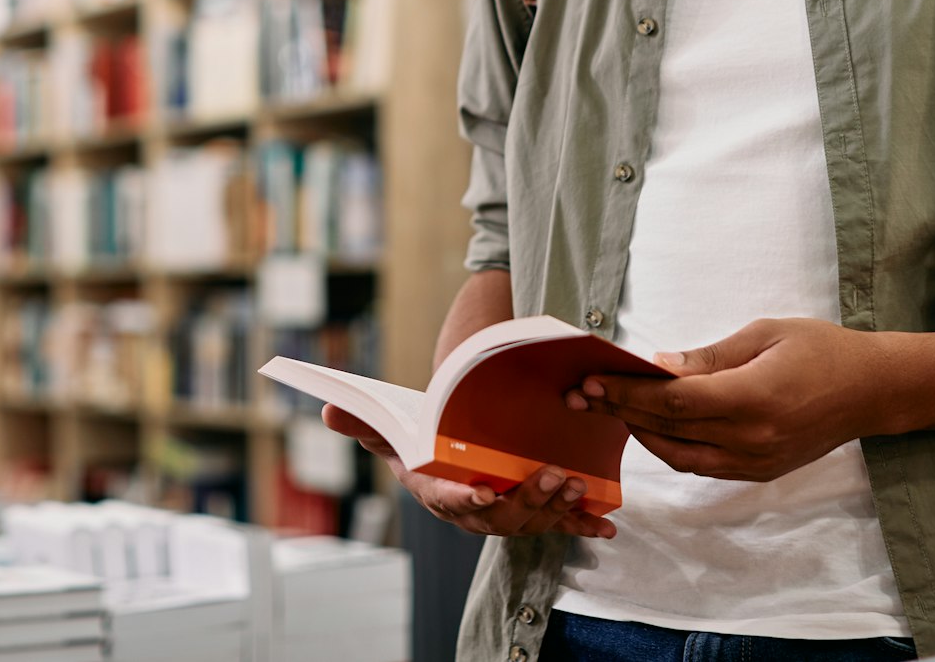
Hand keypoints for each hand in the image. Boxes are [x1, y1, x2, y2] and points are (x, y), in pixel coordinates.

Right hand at [319, 405, 615, 538]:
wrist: (454, 457)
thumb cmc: (425, 446)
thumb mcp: (394, 433)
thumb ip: (365, 423)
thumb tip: (327, 407)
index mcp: (440, 494)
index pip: (450, 501)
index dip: (464, 500)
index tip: (479, 493)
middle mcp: (475, 512)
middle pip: (500, 515)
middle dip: (527, 498)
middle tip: (552, 474)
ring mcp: (507, 514)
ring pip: (533, 519)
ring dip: (557, 507)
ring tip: (576, 483)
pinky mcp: (535, 512)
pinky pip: (560, 524)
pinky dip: (584, 526)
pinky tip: (607, 526)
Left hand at [565, 318, 889, 482]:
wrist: (872, 390)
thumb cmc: (821, 350)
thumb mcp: (763, 335)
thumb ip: (708, 358)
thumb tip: (658, 366)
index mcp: (753, 398)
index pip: (674, 401)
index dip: (628, 392)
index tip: (593, 380)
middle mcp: (752, 439)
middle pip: (670, 429)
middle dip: (620, 410)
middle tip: (581, 394)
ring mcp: (756, 462)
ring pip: (679, 456)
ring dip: (640, 433)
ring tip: (609, 408)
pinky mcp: (760, 472)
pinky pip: (702, 466)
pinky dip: (670, 448)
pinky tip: (650, 427)